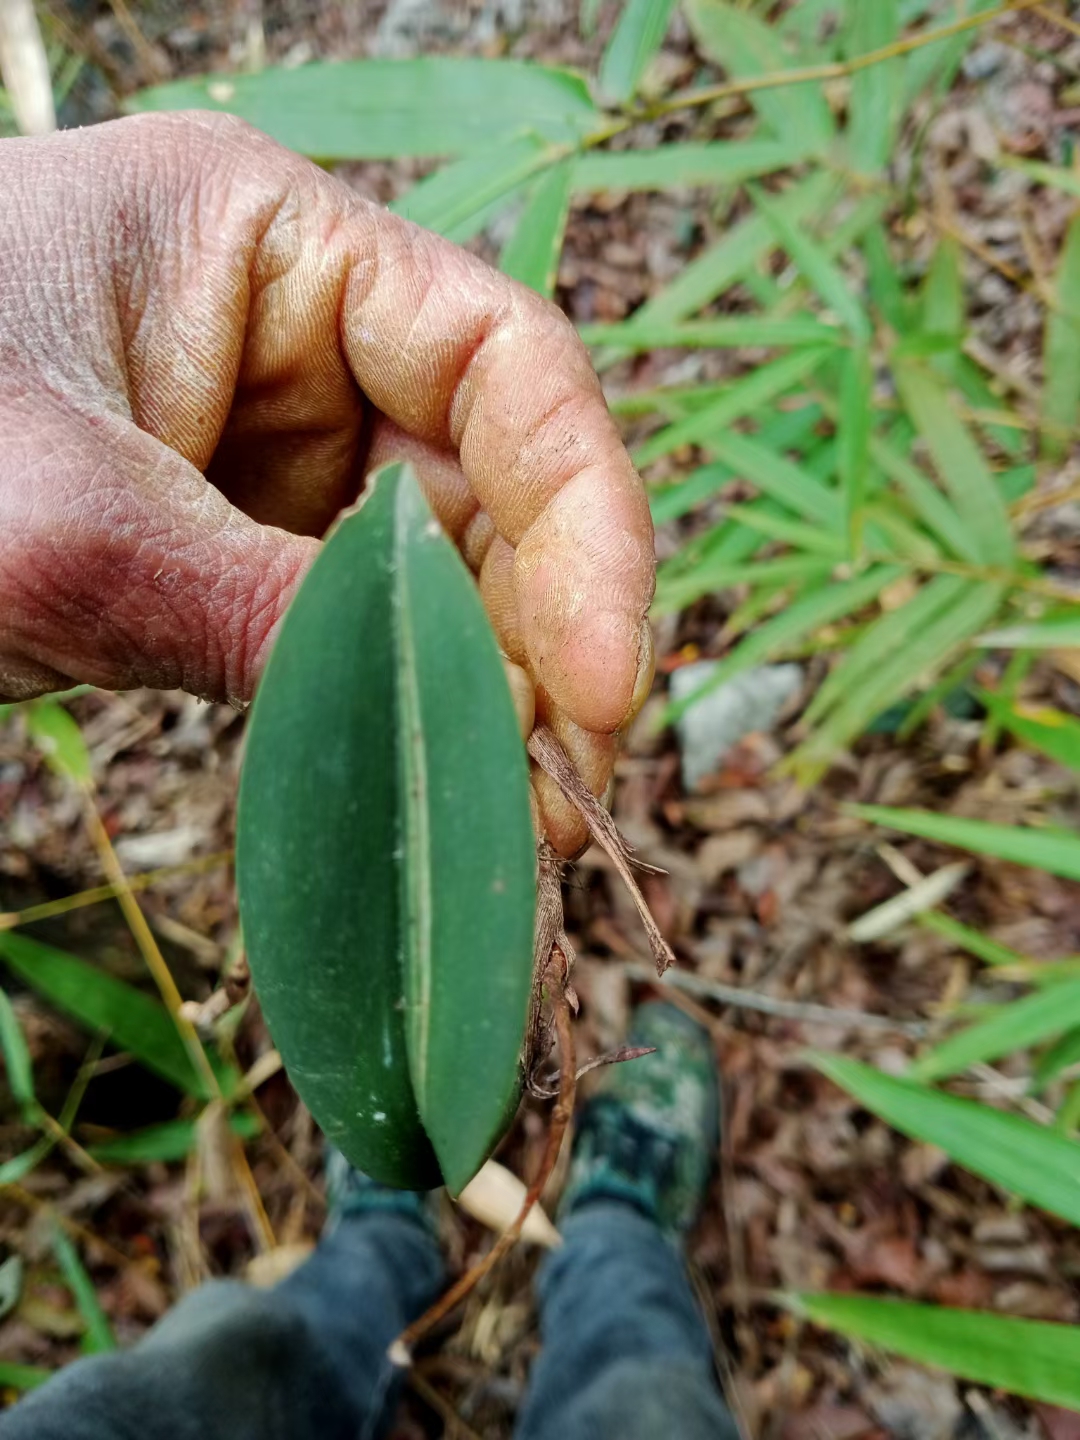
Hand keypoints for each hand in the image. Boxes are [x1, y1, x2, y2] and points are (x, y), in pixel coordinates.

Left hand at [0, 112, 653, 853]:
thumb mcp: (66, 530)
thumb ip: (269, 620)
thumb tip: (454, 737)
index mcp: (266, 242)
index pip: (503, 360)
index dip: (588, 522)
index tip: (608, 686)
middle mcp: (291, 336)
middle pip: (487, 480)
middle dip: (541, 640)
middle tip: (562, 797)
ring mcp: (261, 446)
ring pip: (433, 568)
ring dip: (481, 694)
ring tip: (509, 823)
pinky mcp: (227, 542)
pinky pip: (352, 623)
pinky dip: (395, 708)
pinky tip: (425, 787)